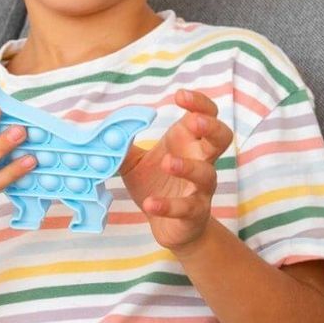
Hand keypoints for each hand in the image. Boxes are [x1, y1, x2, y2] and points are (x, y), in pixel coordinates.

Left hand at [119, 88, 232, 251]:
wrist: (172, 227)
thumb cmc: (157, 186)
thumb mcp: (134, 163)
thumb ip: (121, 147)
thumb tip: (102, 132)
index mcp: (188, 143)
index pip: (205, 115)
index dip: (199, 104)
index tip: (179, 96)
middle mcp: (201, 162)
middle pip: (221, 138)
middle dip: (211, 127)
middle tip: (194, 121)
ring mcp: (201, 189)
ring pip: (206, 174)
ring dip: (188, 167)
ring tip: (166, 162)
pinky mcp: (194, 213)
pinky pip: (187, 208)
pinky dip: (168, 206)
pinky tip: (150, 203)